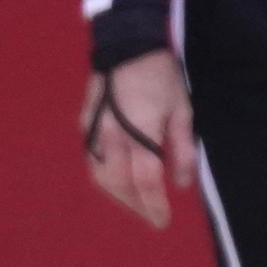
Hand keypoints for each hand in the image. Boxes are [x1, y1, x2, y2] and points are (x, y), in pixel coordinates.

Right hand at [83, 49, 195, 227]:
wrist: (125, 44)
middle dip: (136, 205)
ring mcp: (93, 132)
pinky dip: (106, 179)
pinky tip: (120, 182)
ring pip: (100, 178)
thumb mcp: (182, 108)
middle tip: (153, 216)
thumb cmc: (160, 75)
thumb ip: (181, 147)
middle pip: (119, 185)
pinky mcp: (84, 126)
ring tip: (138, 204)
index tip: (164, 221)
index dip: (154, 205)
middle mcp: (110, 136)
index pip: (145, 180)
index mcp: (139, 131)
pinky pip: (92, 163)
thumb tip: (181, 182)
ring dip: (119, 196)